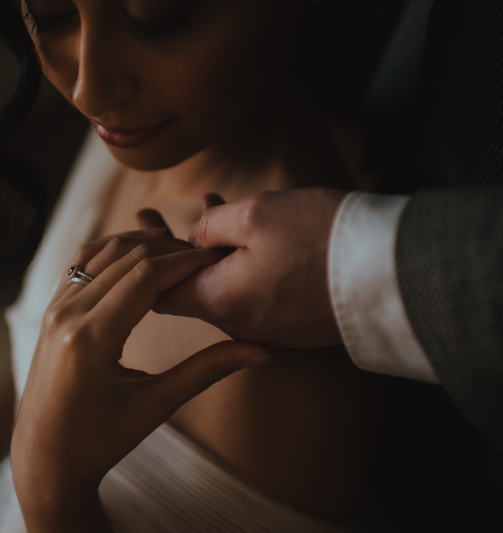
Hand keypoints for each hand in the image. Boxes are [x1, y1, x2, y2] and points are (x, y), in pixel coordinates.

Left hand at [11, 232, 270, 509]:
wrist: (44, 458)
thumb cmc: (101, 440)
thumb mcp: (157, 405)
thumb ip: (208, 370)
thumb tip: (264, 351)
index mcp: (90, 338)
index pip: (146, 275)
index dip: (186, 261)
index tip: (217, 259)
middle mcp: (66, 315)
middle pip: (127, 257)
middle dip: (170, 249)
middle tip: (206, 256)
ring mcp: (53, 308)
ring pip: (102, 251)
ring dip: (142, 245)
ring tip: (180, 253)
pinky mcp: (49, 309)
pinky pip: (82, 263)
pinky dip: (115, 252)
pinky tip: (142, 258)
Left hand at [136, 189, 346, 348]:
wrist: (394, 274)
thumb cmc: (320, 238)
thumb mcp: (255, 215)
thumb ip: (211, 228)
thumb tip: (194, 239)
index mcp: (219, 302)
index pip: (160, 291)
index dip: (145, 259)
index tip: (138, 229)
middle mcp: (239, 325)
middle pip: (189, 289)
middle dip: (168, 249)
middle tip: (145, 217)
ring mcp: (270, 328)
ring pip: (224, 286)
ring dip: (210, 250)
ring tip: (203, 204)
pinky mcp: (297, 324)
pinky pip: (256, 292)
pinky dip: (242, 262)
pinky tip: (246, 228)